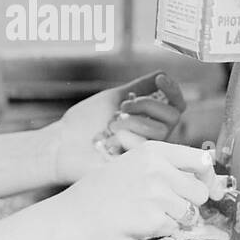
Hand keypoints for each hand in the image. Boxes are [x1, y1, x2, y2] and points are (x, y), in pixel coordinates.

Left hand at [43, 71, 187, 184]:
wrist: (63, 144)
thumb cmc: (85, 122)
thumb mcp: (114, 98)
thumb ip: (139, 87)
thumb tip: (162, 74)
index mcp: (148, 119)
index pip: (176, 105)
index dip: (174, 91)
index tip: (160, 79)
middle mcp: (151, 136)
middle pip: (173, 116)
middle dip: (148, 105)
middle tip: (123, 107)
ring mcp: (145, 152)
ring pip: (160, 131)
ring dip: (133, 122)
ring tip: (111, 126)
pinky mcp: (137, 165)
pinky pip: (146, 147)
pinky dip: (125, 139)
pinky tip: (109, 144)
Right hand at [53, 141, 227, 239]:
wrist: (72, 217)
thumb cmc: (101, 193)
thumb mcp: (131, 166)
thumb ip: (164, 169)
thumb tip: (205, 181)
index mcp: (153, 151)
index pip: (201, 160)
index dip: (209, 178)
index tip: (209, 190)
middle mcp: (157, 168)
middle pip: (200, 191)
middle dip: (191, 205)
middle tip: (168, 209)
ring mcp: (155, 194)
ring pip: (189, 213)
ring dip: (174, 220)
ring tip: (147, 216)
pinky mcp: (152, 219)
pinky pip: (173, 229)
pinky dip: (161, 232)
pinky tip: (138, 225)